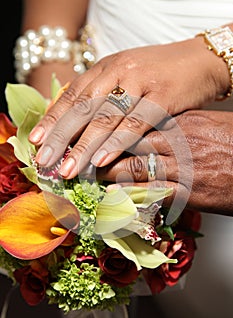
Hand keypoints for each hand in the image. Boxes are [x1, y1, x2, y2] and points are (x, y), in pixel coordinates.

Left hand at [28, 37, 229, 177]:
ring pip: (106, 117)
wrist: (199, 60)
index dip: (53, 119)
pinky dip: (118, 142)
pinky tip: (102, 159)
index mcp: (106, 67)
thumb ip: (101, 92)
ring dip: (85, 146)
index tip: (37, 141)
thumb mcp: (125, 75)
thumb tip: (73, 119)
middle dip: (61, 136)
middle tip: (45, 161)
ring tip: (69, 169)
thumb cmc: (159, 72)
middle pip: (83, 107)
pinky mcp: (163, 96)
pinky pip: (137, 122)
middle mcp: (119, 72)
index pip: (73, 94)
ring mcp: (141, 83)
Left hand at [97, 110, 232, 215]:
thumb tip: (153, 128)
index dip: (112, 129)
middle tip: (81, 155)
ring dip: (109, 173)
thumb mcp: (206, 124)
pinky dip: (129, 195)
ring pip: (135, 168)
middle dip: (103, 150)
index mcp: (182, 121)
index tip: (93, 133)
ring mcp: (183, 167)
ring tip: (89, 176)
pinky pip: (152, 193)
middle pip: (130, 143)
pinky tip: (112, 196)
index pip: (138, 122)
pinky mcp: (190, 192)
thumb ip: (178, 124)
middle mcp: (178, 141)